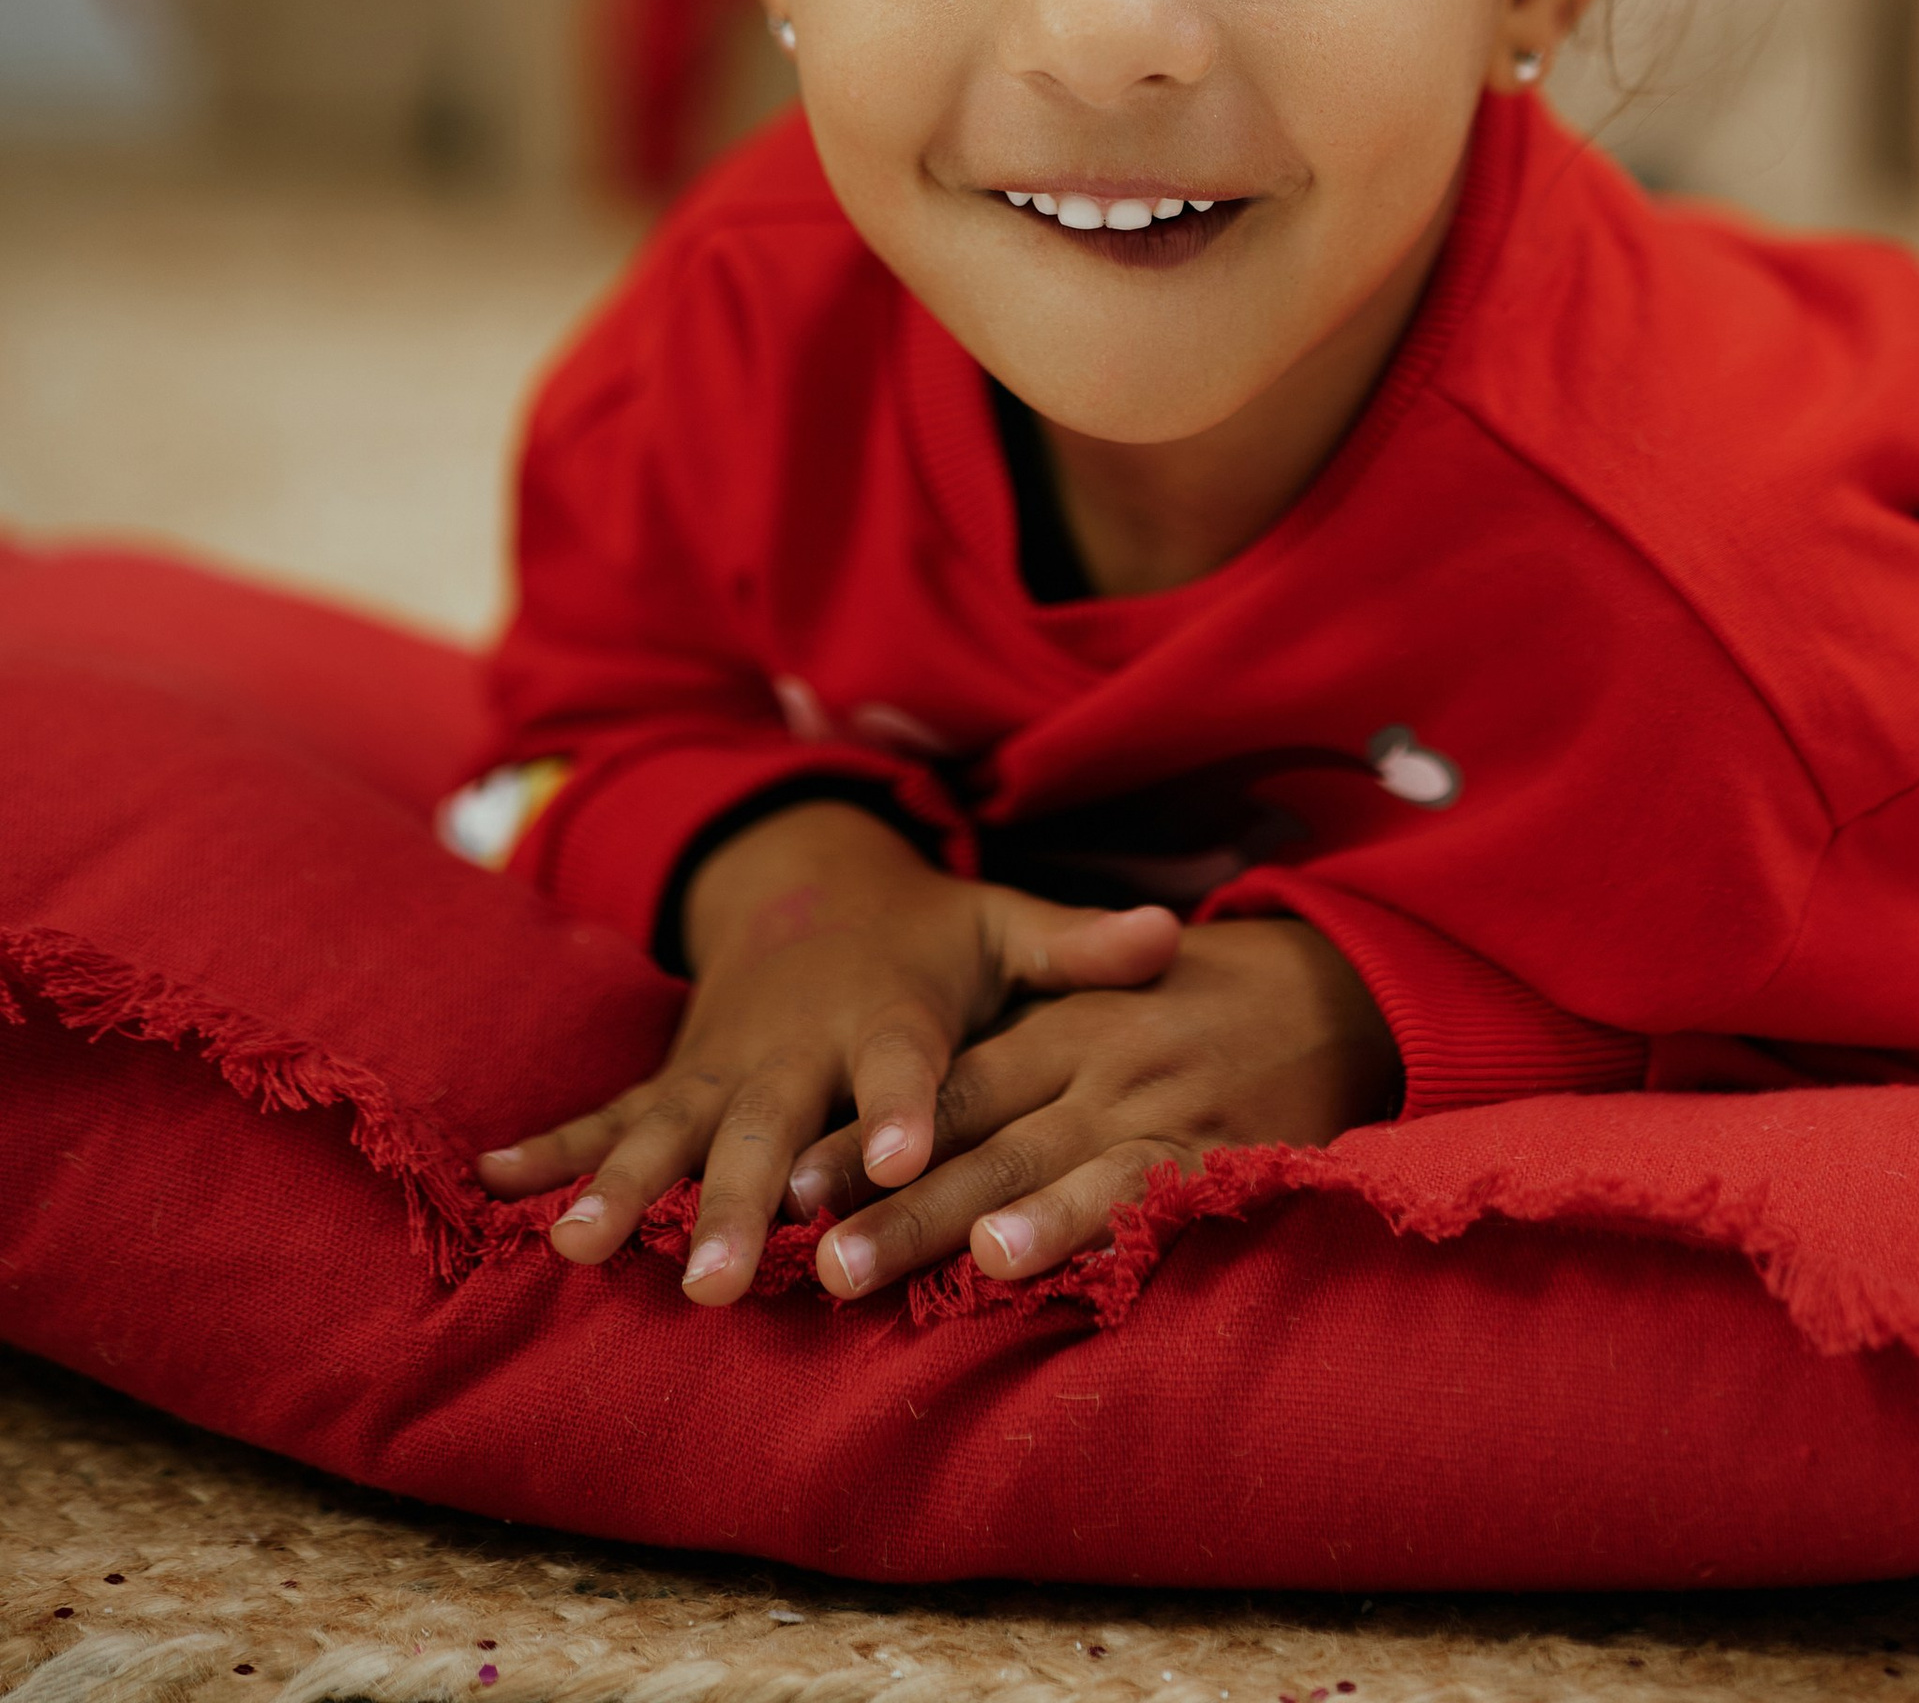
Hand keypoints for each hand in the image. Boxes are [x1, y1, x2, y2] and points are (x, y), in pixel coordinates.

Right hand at [474, 800, 1177, 1303]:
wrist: (810, 883)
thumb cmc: (927, 935)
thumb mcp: (1004, 926)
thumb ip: (1079, 947)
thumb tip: (1178, 935)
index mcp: (887, 1017)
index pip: (902, 1067)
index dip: (904, 1108)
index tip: (904, 1156)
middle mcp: (796, 1049)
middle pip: (770, 1131)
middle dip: (743, 1204)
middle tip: (723, 1282)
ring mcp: (723, 1068)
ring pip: (670, 1135)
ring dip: (623, 1190)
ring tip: (580, 1251)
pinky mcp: (674, 1080)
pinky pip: (604, 1117)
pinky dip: (549, 1150)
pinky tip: (491, 1188)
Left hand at [794, 912, 1399, 1301]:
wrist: (1329, 985)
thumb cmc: (1185, 1004)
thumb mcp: (1094, 1000)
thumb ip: (1013, 1056)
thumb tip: (893, 1120)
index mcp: (1059, 1025)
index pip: (947, 1089)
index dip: (871, 1141)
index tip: (795, 1190)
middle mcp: (1098, 1063)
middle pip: (983, 1139)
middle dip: (902, 1204)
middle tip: (825, 1263)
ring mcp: (1158, 1108)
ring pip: (1062, 1167)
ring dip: (1000, 1220)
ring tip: (942, 1261)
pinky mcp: (1219, 1152)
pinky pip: (1155, 1191)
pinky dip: (1105, 1224)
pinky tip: (1062, 1266)